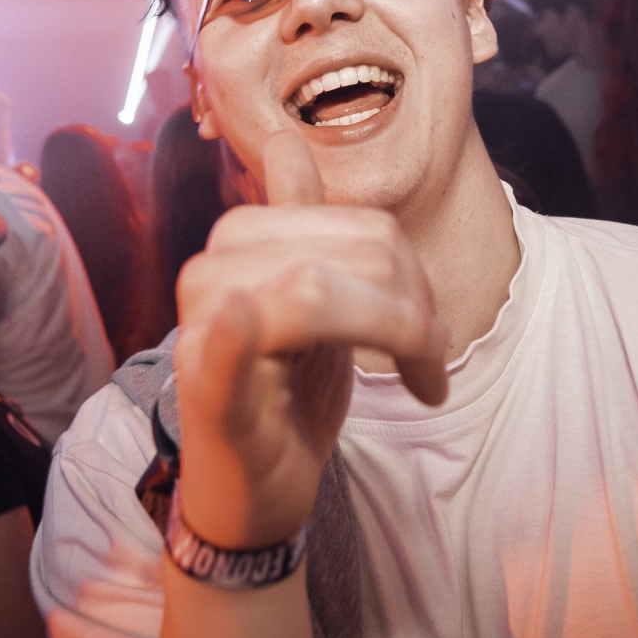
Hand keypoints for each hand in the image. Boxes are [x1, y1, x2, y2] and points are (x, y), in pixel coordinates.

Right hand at [172, 129, 448, 550]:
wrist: (251, 495)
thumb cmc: (282, 394)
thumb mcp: (307, 302)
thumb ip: (298, 222)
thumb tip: (284, 141)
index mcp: (238, 245)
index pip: (357, 223)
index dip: (411, 269)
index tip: (425, 324)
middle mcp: (212, 276)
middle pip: (351, 251)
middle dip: (414, 308)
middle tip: (431, 363)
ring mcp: (206, 335)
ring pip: (318, 288)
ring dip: (396, 334)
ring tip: (418, 377)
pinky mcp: (208, 397)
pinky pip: (224, 351)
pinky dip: (238, 335)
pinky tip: (242, 320)